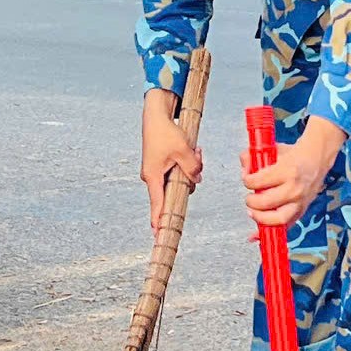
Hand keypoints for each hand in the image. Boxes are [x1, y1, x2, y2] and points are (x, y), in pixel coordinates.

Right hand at [140, 90, 203, 232]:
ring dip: (190, 168)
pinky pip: (177, 170)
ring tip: (195, 150)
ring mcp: (157, 171)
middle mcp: (153, 177)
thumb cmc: (165, 132)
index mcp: (154, 178)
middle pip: (175, 191)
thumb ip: (193, 169)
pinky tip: (193, 150)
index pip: (158, 206)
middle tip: (197, 158)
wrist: (156, 114)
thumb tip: (197, 180)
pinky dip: (186, 162)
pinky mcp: (162, 164)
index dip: (160, 222)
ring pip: (179, 179)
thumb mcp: (184, 151)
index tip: (159, 236)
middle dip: (189, 180)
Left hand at [242, 118, 342, 231]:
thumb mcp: (273, 150)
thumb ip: (253, 157)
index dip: (248, 181)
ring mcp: (300, 201)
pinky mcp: (302, 210)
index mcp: (286, 171)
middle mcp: (294, 188)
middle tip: (249, 199)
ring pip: (279, 219)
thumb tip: (244, 168)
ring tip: (254, 213)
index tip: (247, 180)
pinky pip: (286, 226)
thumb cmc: (294, 156)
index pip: (259, 181)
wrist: (317, 159)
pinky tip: (259, 235)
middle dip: (252, 202)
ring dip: (261, 218)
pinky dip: (273, 231)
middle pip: (267, 203)